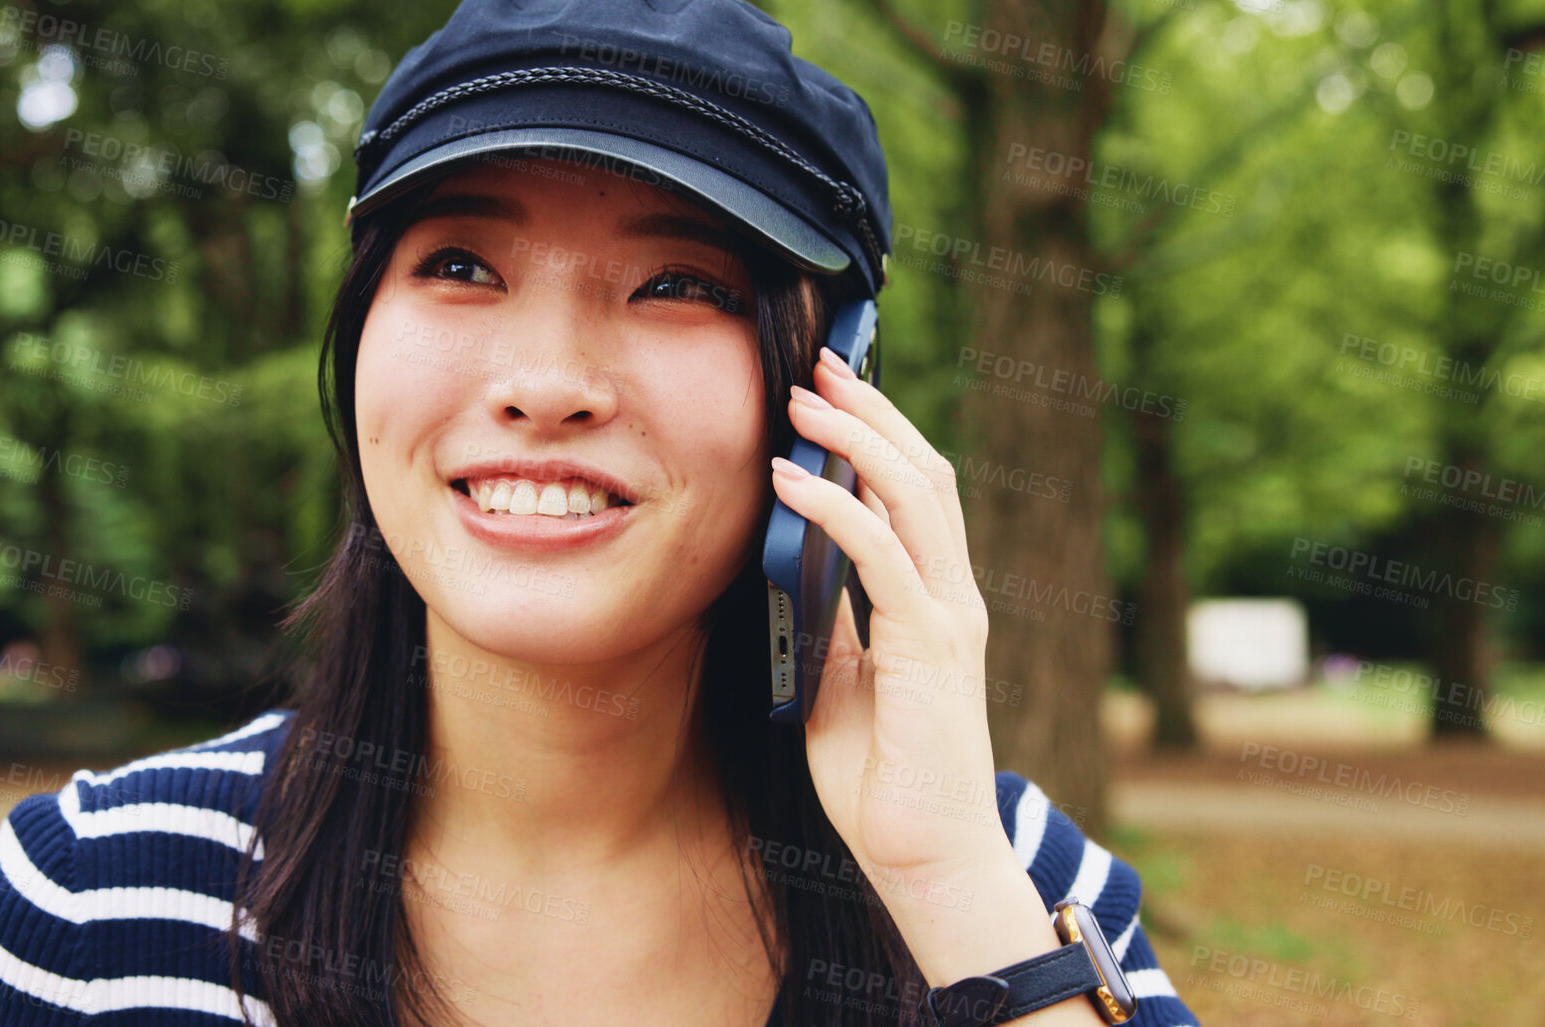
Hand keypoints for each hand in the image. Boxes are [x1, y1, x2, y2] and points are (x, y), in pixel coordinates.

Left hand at [770, 349, 1005, 879]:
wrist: (925, 859)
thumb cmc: (884, 782)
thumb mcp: (842, 684)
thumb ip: (833, 624)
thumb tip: (795, 568)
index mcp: (934, 604)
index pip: (915, 495)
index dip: (878, 435)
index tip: (828, 391)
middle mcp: (952, 598)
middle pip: (922, 474)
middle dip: (871, 411)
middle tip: (818, 363)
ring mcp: (948, 620)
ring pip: (914, 497)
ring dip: (857, 439)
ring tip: (805, 398)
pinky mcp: (931, 650)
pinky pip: (881, 558)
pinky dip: (836, 510)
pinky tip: (791, 481)